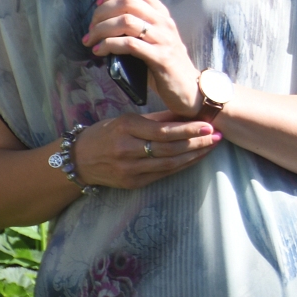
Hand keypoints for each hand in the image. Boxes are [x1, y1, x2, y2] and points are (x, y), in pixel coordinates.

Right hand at [71, 111, 221, 190]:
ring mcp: (129, 170)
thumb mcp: (128, 120)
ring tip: (213, 146)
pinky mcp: (132, 183)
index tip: (208, 124)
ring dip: (195, 155)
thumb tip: (188, 113)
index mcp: (125, 129)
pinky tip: (196, 158)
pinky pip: (163, 174)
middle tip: (218, 135)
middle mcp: (126, 150)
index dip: (188, 129)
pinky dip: (183, 166)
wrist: (78, 160)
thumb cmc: (106, 134)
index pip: (163, 131)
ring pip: (169, 164)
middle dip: (197, 142)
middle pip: (169, 149)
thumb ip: (158, 119)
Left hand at [84, 0, 201, 116]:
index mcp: (160, 13)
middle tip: (90, 29)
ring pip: (126, 21)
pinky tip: (100, 52)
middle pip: (126, 1)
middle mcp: (163, 21)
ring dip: (101, 30)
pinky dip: (109, 46)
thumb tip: (101, 21)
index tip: (99, 5)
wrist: (189, 89)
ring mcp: (163, 38)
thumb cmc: (164, 64)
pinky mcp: (161, 57)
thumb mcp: (152, 39)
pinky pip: (130, 44)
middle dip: (100, 13)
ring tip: (90, 41)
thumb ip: (135, 26)